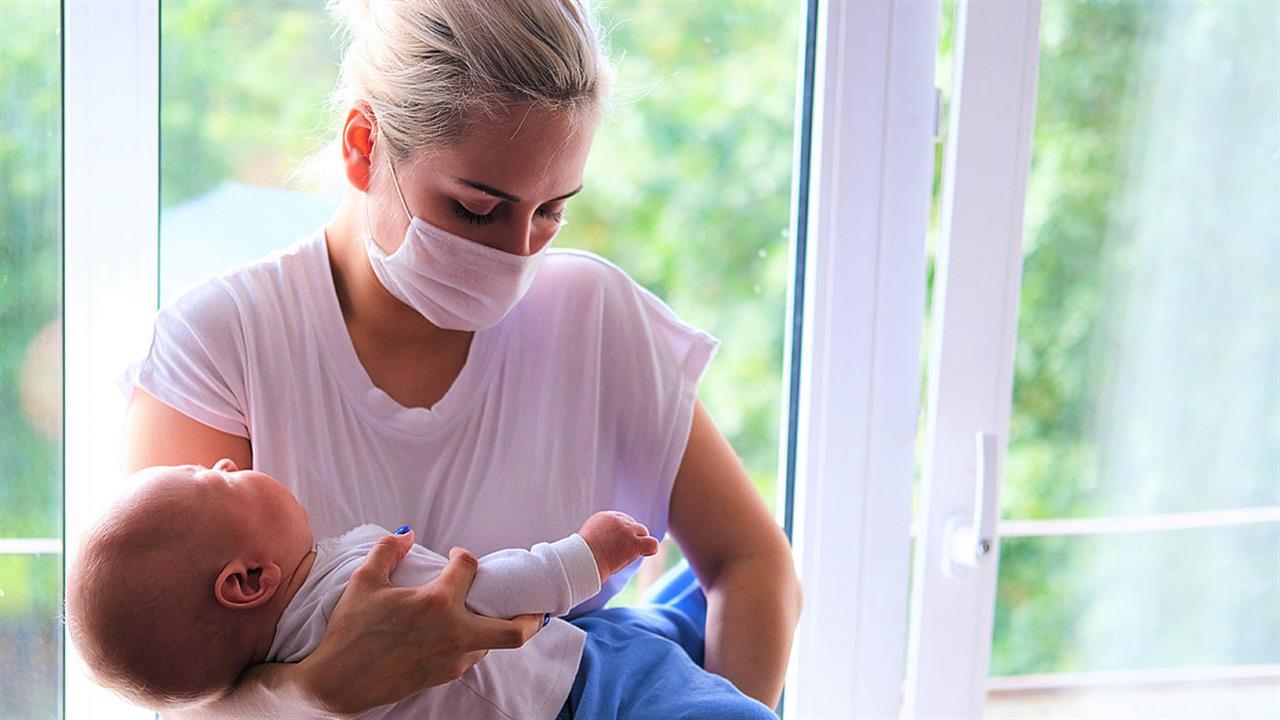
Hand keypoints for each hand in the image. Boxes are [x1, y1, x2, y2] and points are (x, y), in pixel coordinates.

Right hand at [295, 530, 543, 714]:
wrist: (337, 682)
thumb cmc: (349, 631)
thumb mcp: (364, 581)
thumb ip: (388, 550)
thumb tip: (408, 534)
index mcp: (437, 603)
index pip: (469, 568)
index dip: (463, 556)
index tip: (455, 556)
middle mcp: (454, 633)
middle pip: (514, 631)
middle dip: (531, 618)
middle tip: (532, 605)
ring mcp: (452, 659)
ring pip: (491, 644)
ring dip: (493, 627)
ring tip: (485, 613)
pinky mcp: (443, 677)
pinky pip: (471, 657)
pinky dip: (474, 642)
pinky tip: (460, 632)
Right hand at [578, 511, 659, 581]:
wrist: (584, 560)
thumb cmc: (583, 554)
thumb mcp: (589, 536)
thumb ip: (601, 533)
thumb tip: (609, 541)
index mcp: (605, 516)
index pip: (622, 521)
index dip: (622, 534)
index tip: (614, 545)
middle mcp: (618, 520)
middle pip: (633, 525)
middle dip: (630, 537)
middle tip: (620, 551)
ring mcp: (627, 530)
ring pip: (642, 532)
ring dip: (638, 542)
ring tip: (627, 554)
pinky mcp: (633, 543)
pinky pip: (652, 544)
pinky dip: (651, 548)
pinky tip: (643, 553)